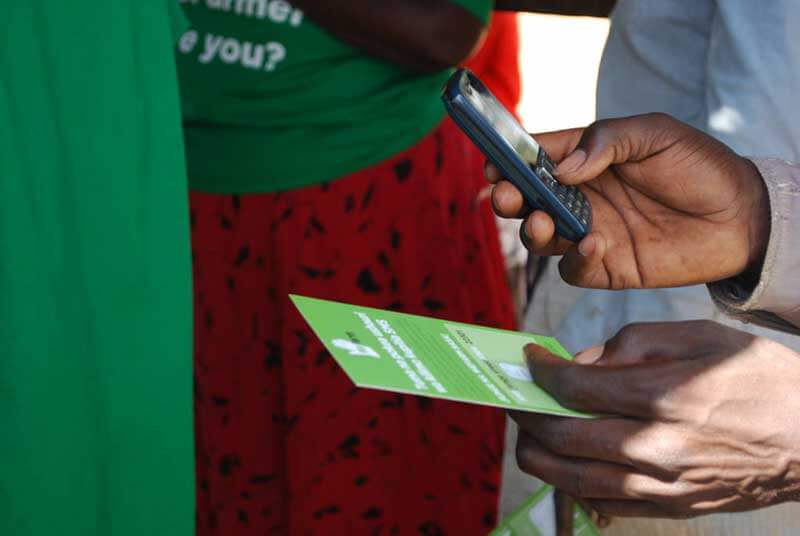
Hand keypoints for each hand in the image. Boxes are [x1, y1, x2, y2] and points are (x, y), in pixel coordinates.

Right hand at [487, 113, 770, 288]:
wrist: (741, 217)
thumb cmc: (700, 166)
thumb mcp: (655, 134)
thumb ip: (607, 141)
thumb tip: (562, 170)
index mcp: (587, 159)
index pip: (538, 157)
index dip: (511, 160)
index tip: (495, 165)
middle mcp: (581, 197)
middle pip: (529, 199)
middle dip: (510, 198)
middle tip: (507, 198)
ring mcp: (589, 232)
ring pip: (541, 236)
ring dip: (532, 230)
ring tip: (540, 221)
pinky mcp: (604, 267)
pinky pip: (573, 269)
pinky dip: (574, 260)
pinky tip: (592, 245)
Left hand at [511, 321, 799, 517]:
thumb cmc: (759, 379)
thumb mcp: (701, 336)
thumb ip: (633, 343)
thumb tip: (583, 362)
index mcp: (665, 396)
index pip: (576, 386)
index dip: (541, 371)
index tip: (531, 359)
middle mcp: (657, 446)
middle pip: (561, 436)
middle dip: (527, 413)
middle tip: (521, 396)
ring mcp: (662, 485)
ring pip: (571, 477)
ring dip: (537, 452)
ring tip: (532, 430)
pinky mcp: (669, 507)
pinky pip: (600, 502)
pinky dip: (570, 481)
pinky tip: (566, 460)